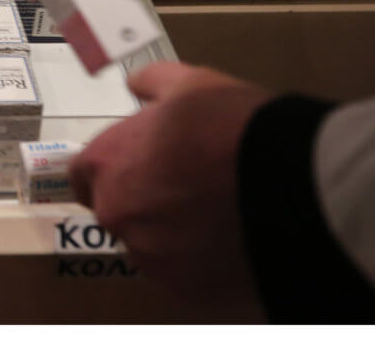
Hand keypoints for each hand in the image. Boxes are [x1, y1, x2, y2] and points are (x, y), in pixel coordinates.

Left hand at [69, 62, 272, 303]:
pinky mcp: (187, 291)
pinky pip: (186, 276)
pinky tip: (233, 240)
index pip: (83, 176)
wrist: (292, 183)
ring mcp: (150, 258)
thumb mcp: (190, 83)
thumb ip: (152, 83)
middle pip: (119, 212)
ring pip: (152, 248)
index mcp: (106, 165)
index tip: (140, 165)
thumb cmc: (230, 126)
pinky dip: (203, 263)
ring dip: (173, 235)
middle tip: (190, 186)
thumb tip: (136, 85)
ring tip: (218, 214)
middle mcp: (117, 216)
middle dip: (145, 200)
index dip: (112, 169)